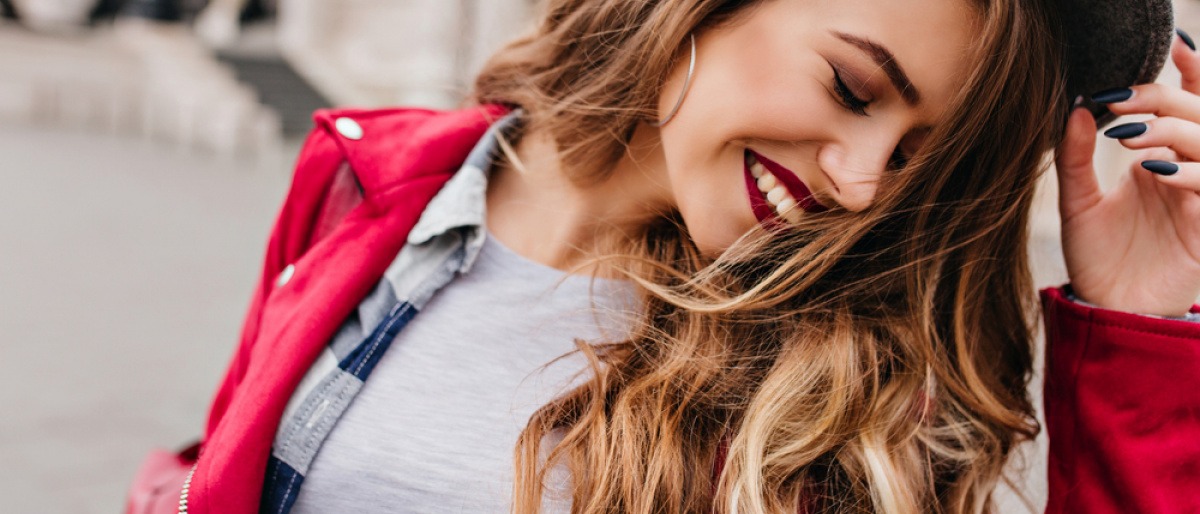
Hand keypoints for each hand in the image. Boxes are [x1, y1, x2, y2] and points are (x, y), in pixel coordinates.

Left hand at [1056, 35, 1199, 316]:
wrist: (1105, 309)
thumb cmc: (1095, 256)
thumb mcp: (1076, 200)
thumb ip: (1075, 154)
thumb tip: (1076, 104)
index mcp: (1161, 158)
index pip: (1188, 105)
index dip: (1190, 73)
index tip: (1172, 46)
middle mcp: (1186, 172)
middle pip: (1199, 116)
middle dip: (1163, 100)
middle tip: (1119, 103)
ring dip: (1174, 132)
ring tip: (1128, 136)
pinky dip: (1190, 173)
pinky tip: (1157, 170)